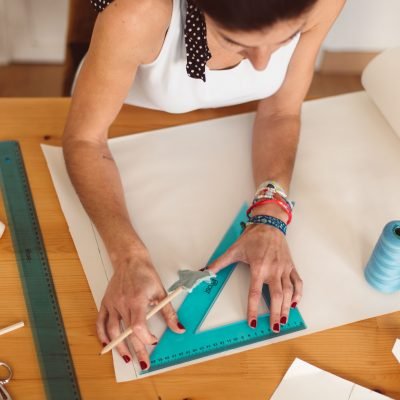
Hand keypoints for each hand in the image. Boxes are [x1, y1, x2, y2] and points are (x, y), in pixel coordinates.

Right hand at [96, 248, 184, 369]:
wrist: (130, 260)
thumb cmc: (145, 274)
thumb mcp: (161, 292)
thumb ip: (169, 313)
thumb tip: (179, 328)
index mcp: (137, 300)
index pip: (138, 326)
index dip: (146, 338)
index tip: (153, 340)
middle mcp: (123, 303)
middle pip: (127, 332)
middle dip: (136, 350)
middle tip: (144, 363)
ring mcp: (113, 303)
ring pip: (113, 330)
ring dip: (118, 347)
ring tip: (126, 358)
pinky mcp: (106, 302)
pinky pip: (101, 322)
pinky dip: (102, 334)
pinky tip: (107, 343)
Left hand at [207, 210, 301, 332]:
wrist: (269, 224)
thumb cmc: (252, 237)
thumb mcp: (234, 250)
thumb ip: (219, 262)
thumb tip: (205, 271)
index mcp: (258, 268)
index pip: (255, 293)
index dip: (254, 309)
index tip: (253, 321)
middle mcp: (273, 270)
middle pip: (276, 296)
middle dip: (276, 314)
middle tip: (275, 328)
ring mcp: (284, 269)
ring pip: (288, 292)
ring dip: (287, 308)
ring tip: (285, 321)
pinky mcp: (291, 266)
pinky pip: (297, 282)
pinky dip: (298, 294)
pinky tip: (294, 303)